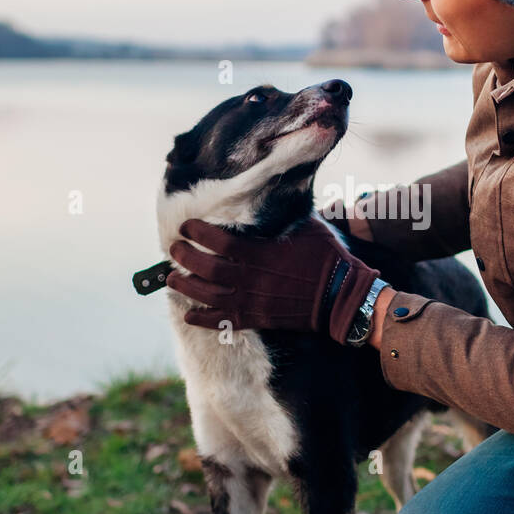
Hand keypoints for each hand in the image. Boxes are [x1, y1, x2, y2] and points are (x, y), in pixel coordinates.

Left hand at [166, 216, 380, 344]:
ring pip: (209, 295)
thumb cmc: (327, 257)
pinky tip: (188, 314)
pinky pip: (223, 321)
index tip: (186, 225)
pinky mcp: (257, 319)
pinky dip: (203, 319)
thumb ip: (283, 214)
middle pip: (208, 268)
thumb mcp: (307, 226)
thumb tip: (271, 191)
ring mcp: (253, 301)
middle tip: (173, 248)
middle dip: (186, 257)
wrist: (341, 296)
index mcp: (262, 254)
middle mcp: (252, 278)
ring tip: (171, 278)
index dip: (199, 233)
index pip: (220, 242)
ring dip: (186, 286)